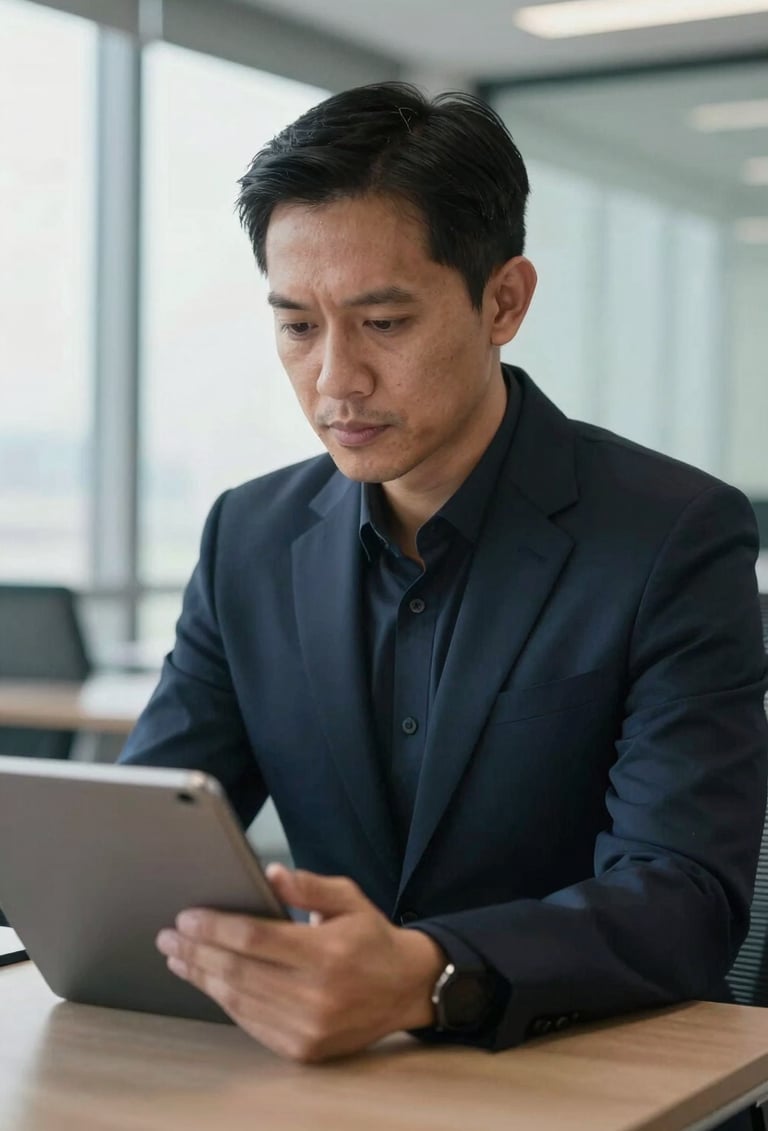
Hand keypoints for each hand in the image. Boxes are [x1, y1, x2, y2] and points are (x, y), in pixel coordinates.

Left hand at [156, 865, 445, 1061]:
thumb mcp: (349, 898)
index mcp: (327, 953)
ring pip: (238, 1000)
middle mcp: (316, 995)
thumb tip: (270, 873)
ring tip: (178, 958)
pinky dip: (224, 1001)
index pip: (254, 939)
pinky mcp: (303, 1049)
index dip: (214, 927)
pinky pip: (250, 1023)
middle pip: (237, 971)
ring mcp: (308, 1027)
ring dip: (201, 977)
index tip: (186, 917)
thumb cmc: (372, 938)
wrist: (405, 989)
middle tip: (169, 936)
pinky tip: (208, 982)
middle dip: (196, 951)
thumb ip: (309, 885)